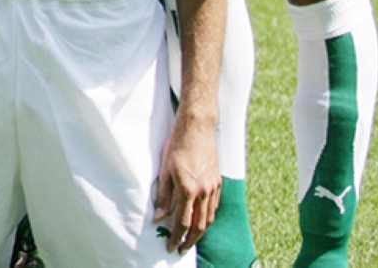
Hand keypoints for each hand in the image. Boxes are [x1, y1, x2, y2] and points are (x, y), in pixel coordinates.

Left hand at [153, 115, 220, 251]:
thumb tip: (159, 217)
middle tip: (182, 249)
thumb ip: (163, 196)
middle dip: (190, 240)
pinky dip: (208, 217)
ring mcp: (213, 187)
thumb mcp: (164, 171)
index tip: (171, 247)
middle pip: (199, 225)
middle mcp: (204, 191)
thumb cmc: (177, 146)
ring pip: (209, 218)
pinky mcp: (218, 182)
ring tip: (191, 239)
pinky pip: (214, 206)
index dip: (176, 237)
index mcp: (188, 189)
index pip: (182, 222)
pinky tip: (202, 221)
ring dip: (200, 232)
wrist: (196, 129)